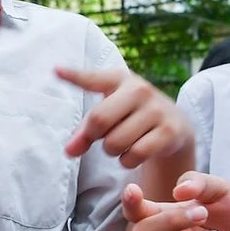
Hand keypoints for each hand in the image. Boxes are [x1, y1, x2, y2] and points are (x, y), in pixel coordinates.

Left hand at [54, 64, 191, 166]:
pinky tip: (133, 153)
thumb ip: (85, 130)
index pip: (93, 79)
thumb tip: (69, 151)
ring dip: (111, 151)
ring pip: (115, 142)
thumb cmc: (130, 116)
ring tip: (120, 143)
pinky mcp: (169, 131)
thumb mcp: (109, 113)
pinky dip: (127, 161)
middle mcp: (139, 89)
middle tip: (101, 137)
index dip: (73, 75)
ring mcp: (157, 109)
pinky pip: (135, 155)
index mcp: (119, 79)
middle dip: (92, 136)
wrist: (174, 125)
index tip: (55, 70)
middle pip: (99, 120)